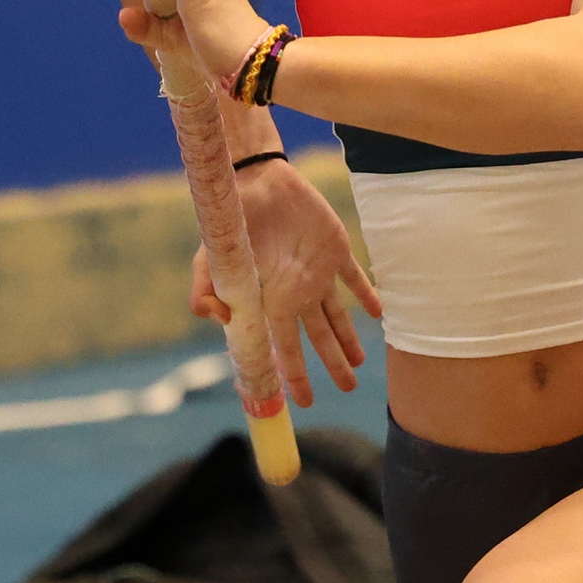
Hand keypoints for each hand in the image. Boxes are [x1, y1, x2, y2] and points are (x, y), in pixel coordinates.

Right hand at [185, 159, 379, 404]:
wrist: (256, 181)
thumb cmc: (232, 223)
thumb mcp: (211, 259)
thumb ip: (204, 290)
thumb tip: (213, 320)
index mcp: (272, 301)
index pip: (287, 347)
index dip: (295, 374)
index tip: (303, 401)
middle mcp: (296, 292)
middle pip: (319, 337)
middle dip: (332, 363)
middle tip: (348, 387)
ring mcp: (317, 271)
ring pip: (337, 314)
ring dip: (349, 338)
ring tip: (359, 362)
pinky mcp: (336, 248)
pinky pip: (354, 277)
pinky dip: (367, 294)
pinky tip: (378, 312)